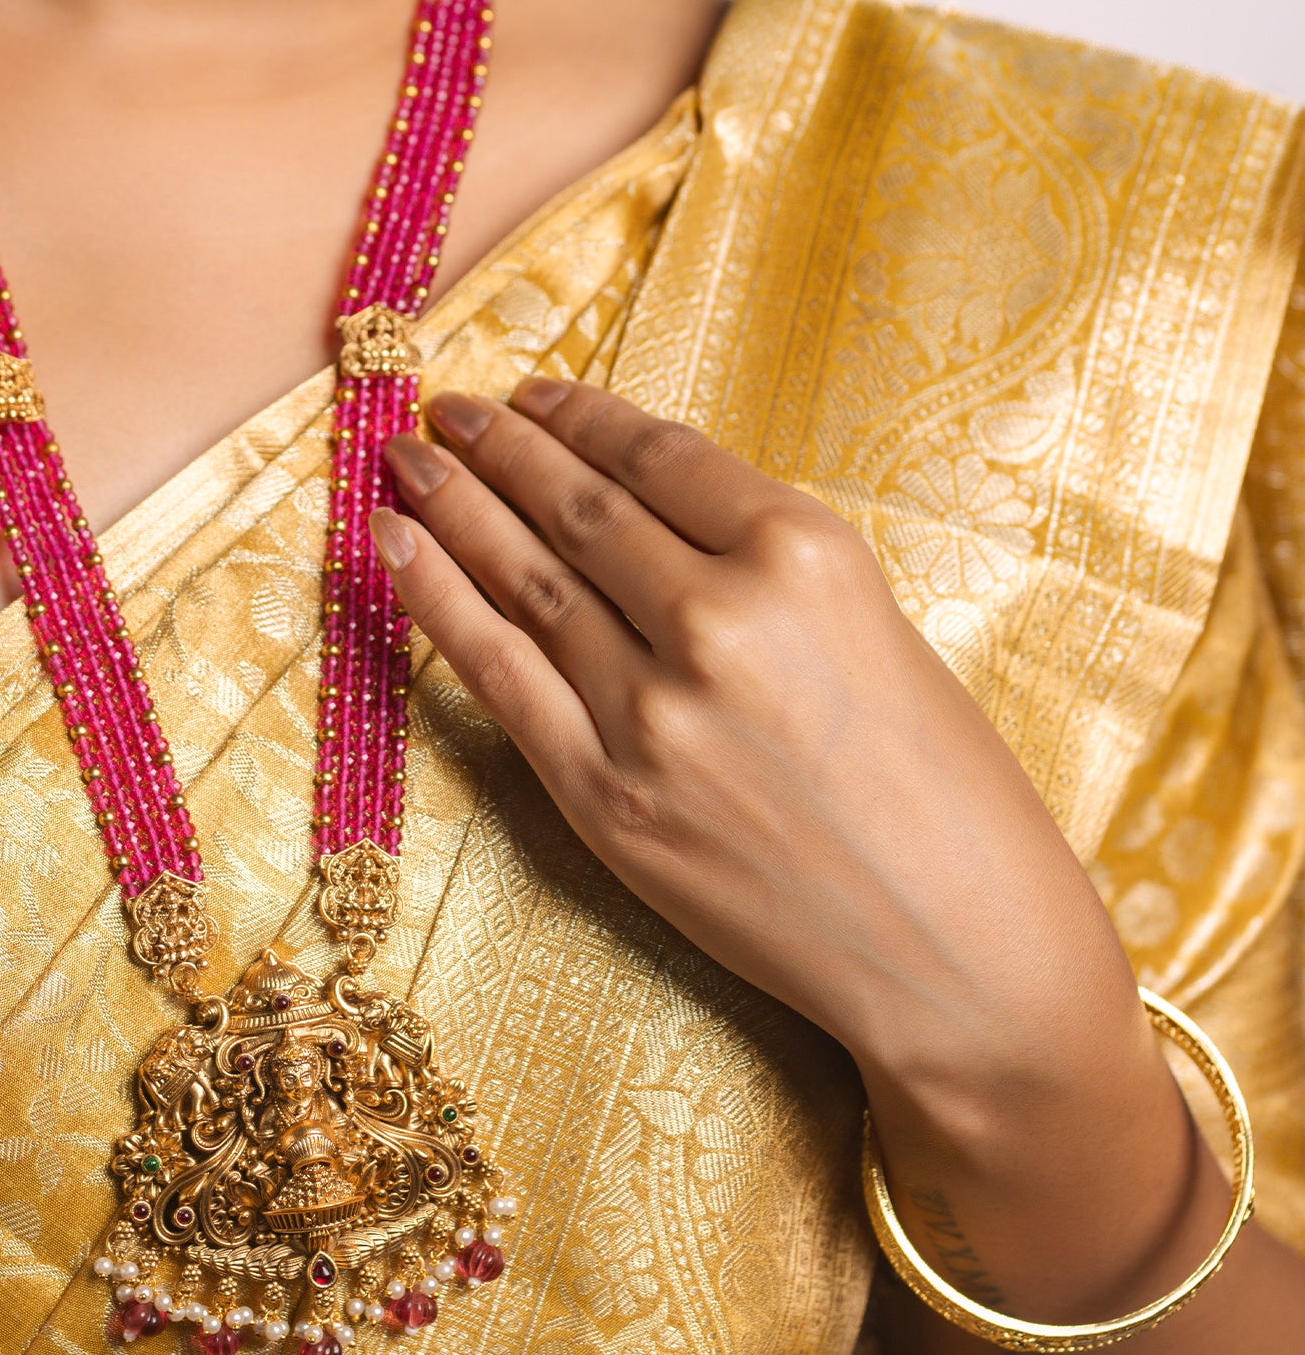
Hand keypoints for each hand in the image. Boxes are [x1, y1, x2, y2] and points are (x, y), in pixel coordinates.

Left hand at [374, 380, 1203, 1319]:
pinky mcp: (602, 795)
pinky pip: (497, 673)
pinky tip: (393, 547)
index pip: (658, 456)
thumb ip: (763, 571)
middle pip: (578, 508)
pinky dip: (434, 601)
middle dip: (503, 449)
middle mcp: (720, 619)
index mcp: (808, 558)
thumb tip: (638, 516)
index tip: (536, 396)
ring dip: (454, 508)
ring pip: (524, 579)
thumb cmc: (947, 795)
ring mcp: (650, 711)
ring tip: (407, 461)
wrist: (960, 958)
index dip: (581, 416)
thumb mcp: (879, 632)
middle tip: (449, 412)